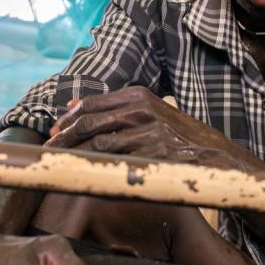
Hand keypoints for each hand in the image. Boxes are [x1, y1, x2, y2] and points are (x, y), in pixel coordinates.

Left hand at [45, 87, 263, 170]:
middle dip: (64, 135)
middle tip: (50, 148)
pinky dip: (94, 164)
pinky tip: (83, 170)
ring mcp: (146, 129)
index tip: (54, 130)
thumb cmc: (180, 137)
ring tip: (60, 162)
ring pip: (97, 140)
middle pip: (89, 120)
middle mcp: (141, 108)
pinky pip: (114, 159)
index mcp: (139, 94)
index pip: (92, 103)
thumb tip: (76, 109)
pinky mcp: (151, 152)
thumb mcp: (154, 113)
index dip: (68, 117)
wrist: (214, 155)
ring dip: (73, 152)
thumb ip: (122, 111)